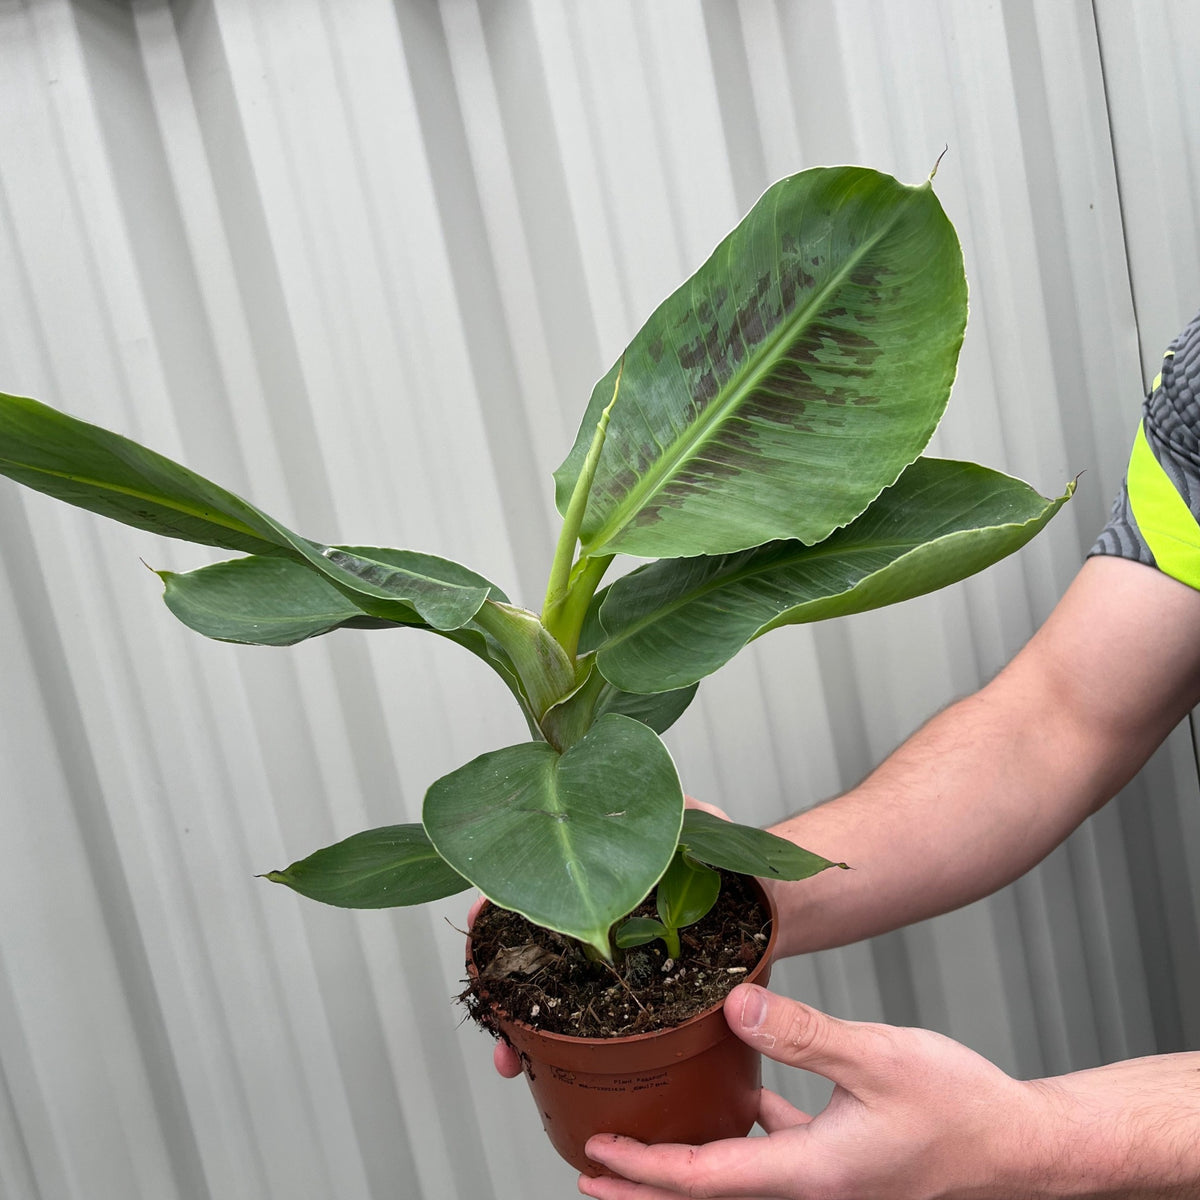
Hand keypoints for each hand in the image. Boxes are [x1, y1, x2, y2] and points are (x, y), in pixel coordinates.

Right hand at [476, 795, 725, 1080]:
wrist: (774, 909)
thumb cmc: (738, 859)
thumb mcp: (705, 824)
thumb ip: (676, 810)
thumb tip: (652, 798)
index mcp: (603, 867)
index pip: (538, 876)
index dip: (504, 896)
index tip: (482, 918)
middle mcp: (597, 910)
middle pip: (532, 944)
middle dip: (500, 979)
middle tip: (491, 1009)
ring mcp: (611, 954)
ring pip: (552, 988)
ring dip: (522, 1022)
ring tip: (511, 1055)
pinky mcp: (633, 991)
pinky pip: (589, 1018)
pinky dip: (560, 1043)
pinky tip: (544, 1063)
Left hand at [578, 983, 1053, 1199]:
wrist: (1023, 1147)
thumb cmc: (961, 1108)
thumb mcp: (876, 1059)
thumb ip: (800, 1033)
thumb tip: (732, 1004)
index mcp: (810, 1174)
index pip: (706, 1180)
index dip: (645, 1169)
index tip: (596, 1156)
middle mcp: (812, 1189)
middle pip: (711, 1192)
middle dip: (648, 1189)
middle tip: (593, 1174)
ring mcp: (830, 1180)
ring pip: (740, 1173)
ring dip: (690, 1162)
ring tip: (649, 1140)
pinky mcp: (846, 1160)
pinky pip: (777, 1150)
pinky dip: (745, 1131)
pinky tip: (740, 1099)